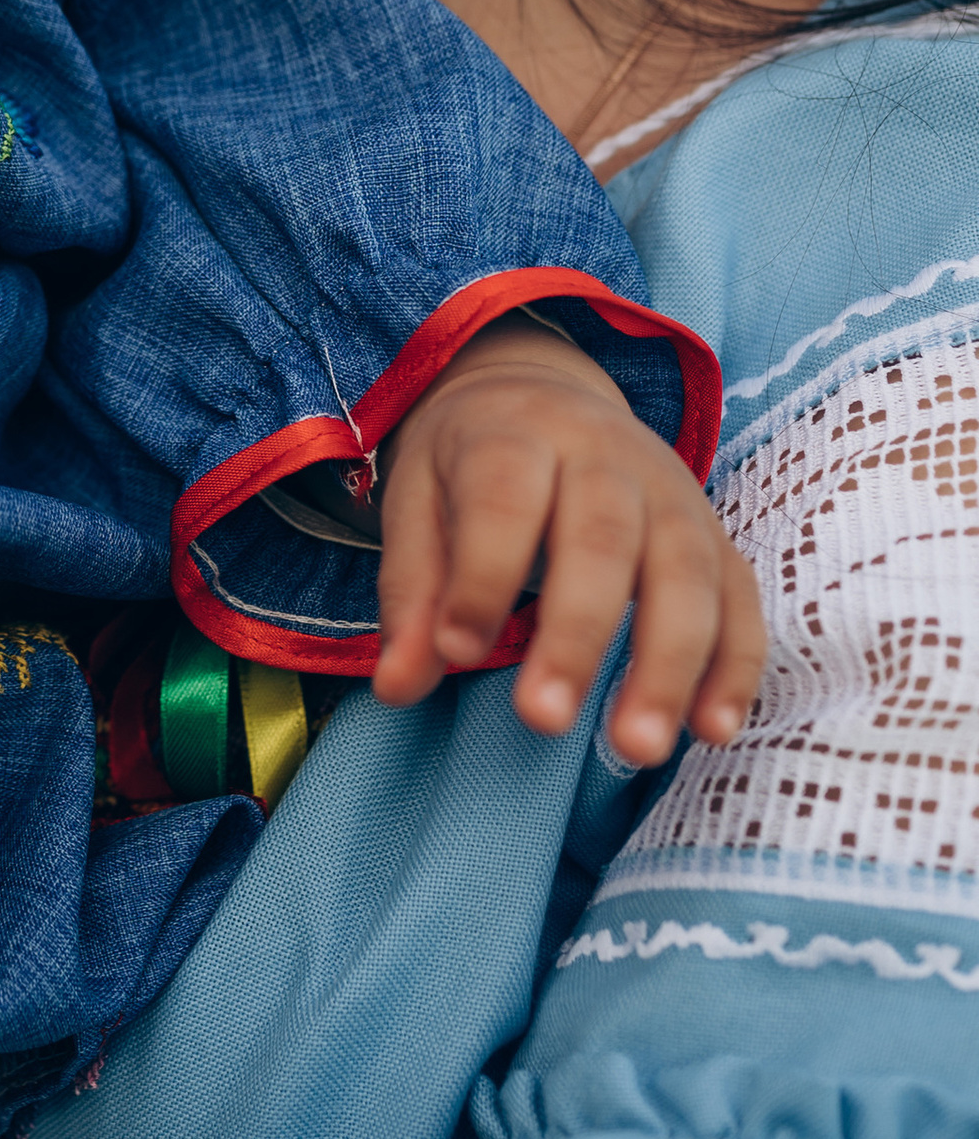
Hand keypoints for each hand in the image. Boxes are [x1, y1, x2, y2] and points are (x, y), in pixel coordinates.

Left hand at [372, 316, 761, 763]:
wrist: (542, 390)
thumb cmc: (469, 461)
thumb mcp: (417, 500)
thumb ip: (411, 590)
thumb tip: (398, 686)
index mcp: (517, 433)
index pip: (505, 498)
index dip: (483, 576)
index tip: (456, 652)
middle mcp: (605, 454)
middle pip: (603, 536)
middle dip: (577, 633)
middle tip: (542, 719)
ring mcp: (672, 490)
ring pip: (686, 570)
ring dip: (669, 664)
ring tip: (636, 748)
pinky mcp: (714, 532)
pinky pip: (739, 596)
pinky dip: (734, 665)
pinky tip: (711, 731)